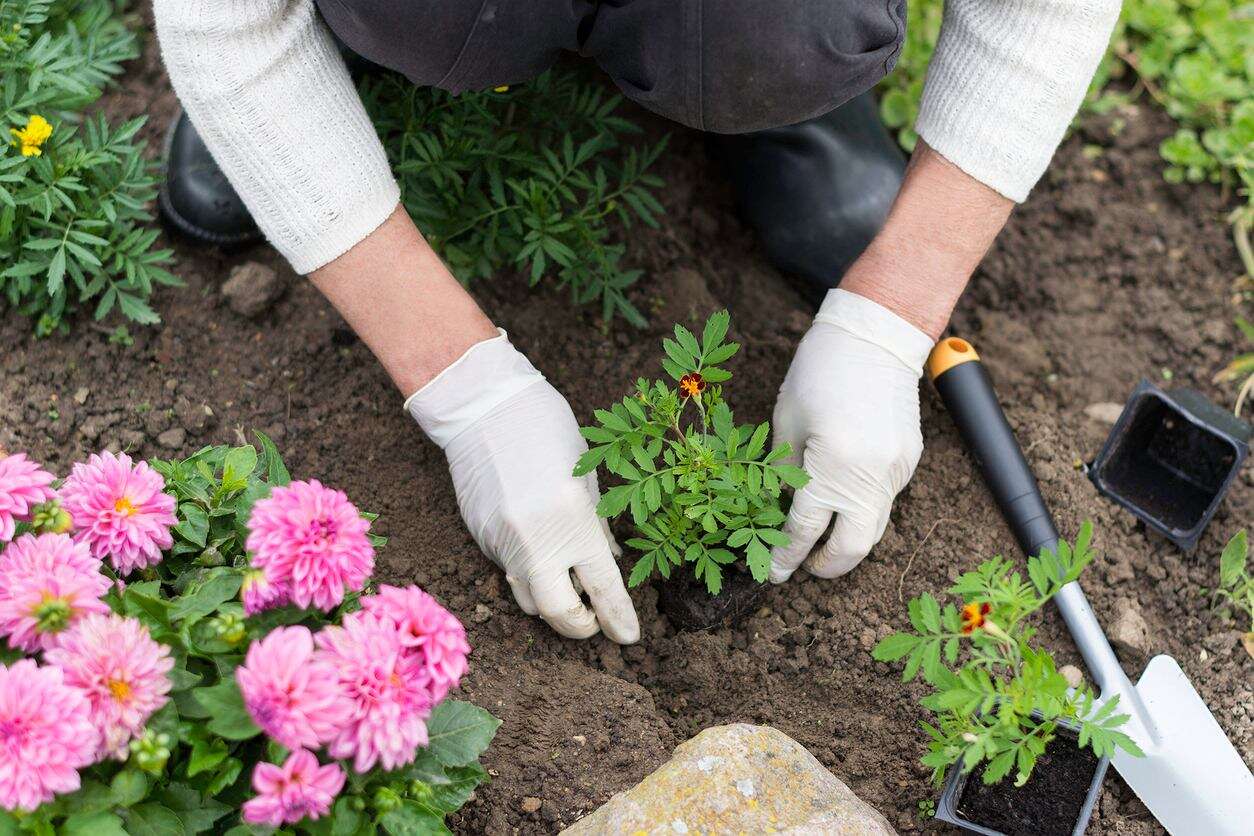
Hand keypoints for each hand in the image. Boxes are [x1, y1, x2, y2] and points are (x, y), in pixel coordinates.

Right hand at [406, 331, 638, 642]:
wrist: (484, 407)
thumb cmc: (546, 429)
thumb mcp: (586, 475)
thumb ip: (598, 525)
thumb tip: (609, 563)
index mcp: (574, 521)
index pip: (603, 588)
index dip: (619, 618)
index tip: (629, 638)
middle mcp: (538, 540)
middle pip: (559, 613)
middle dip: (580, 626)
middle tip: (594, 622)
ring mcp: (504, 542)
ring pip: (528, 597)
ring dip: (551, 602)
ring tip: (568, 588)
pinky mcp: (481, 537)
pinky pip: (509, 570)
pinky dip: (528, 570)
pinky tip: (537, 548)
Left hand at [769, 289, 934, 581]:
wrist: (876, 337)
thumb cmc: (820, 372)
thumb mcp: (786, 424)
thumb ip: (785, 475)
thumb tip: (784, 512)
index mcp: (833, 468)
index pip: (805, 530)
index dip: (786, 555)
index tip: (775, 573)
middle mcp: (871, 478)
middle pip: (852, 548)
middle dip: (826, 565)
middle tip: (803, 565)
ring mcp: (896, 472)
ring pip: (873, 527)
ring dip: (845, 538)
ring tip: (819, 535)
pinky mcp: (909, 462)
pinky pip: (883, 499)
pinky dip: (860, 507)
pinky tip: (840, 494)